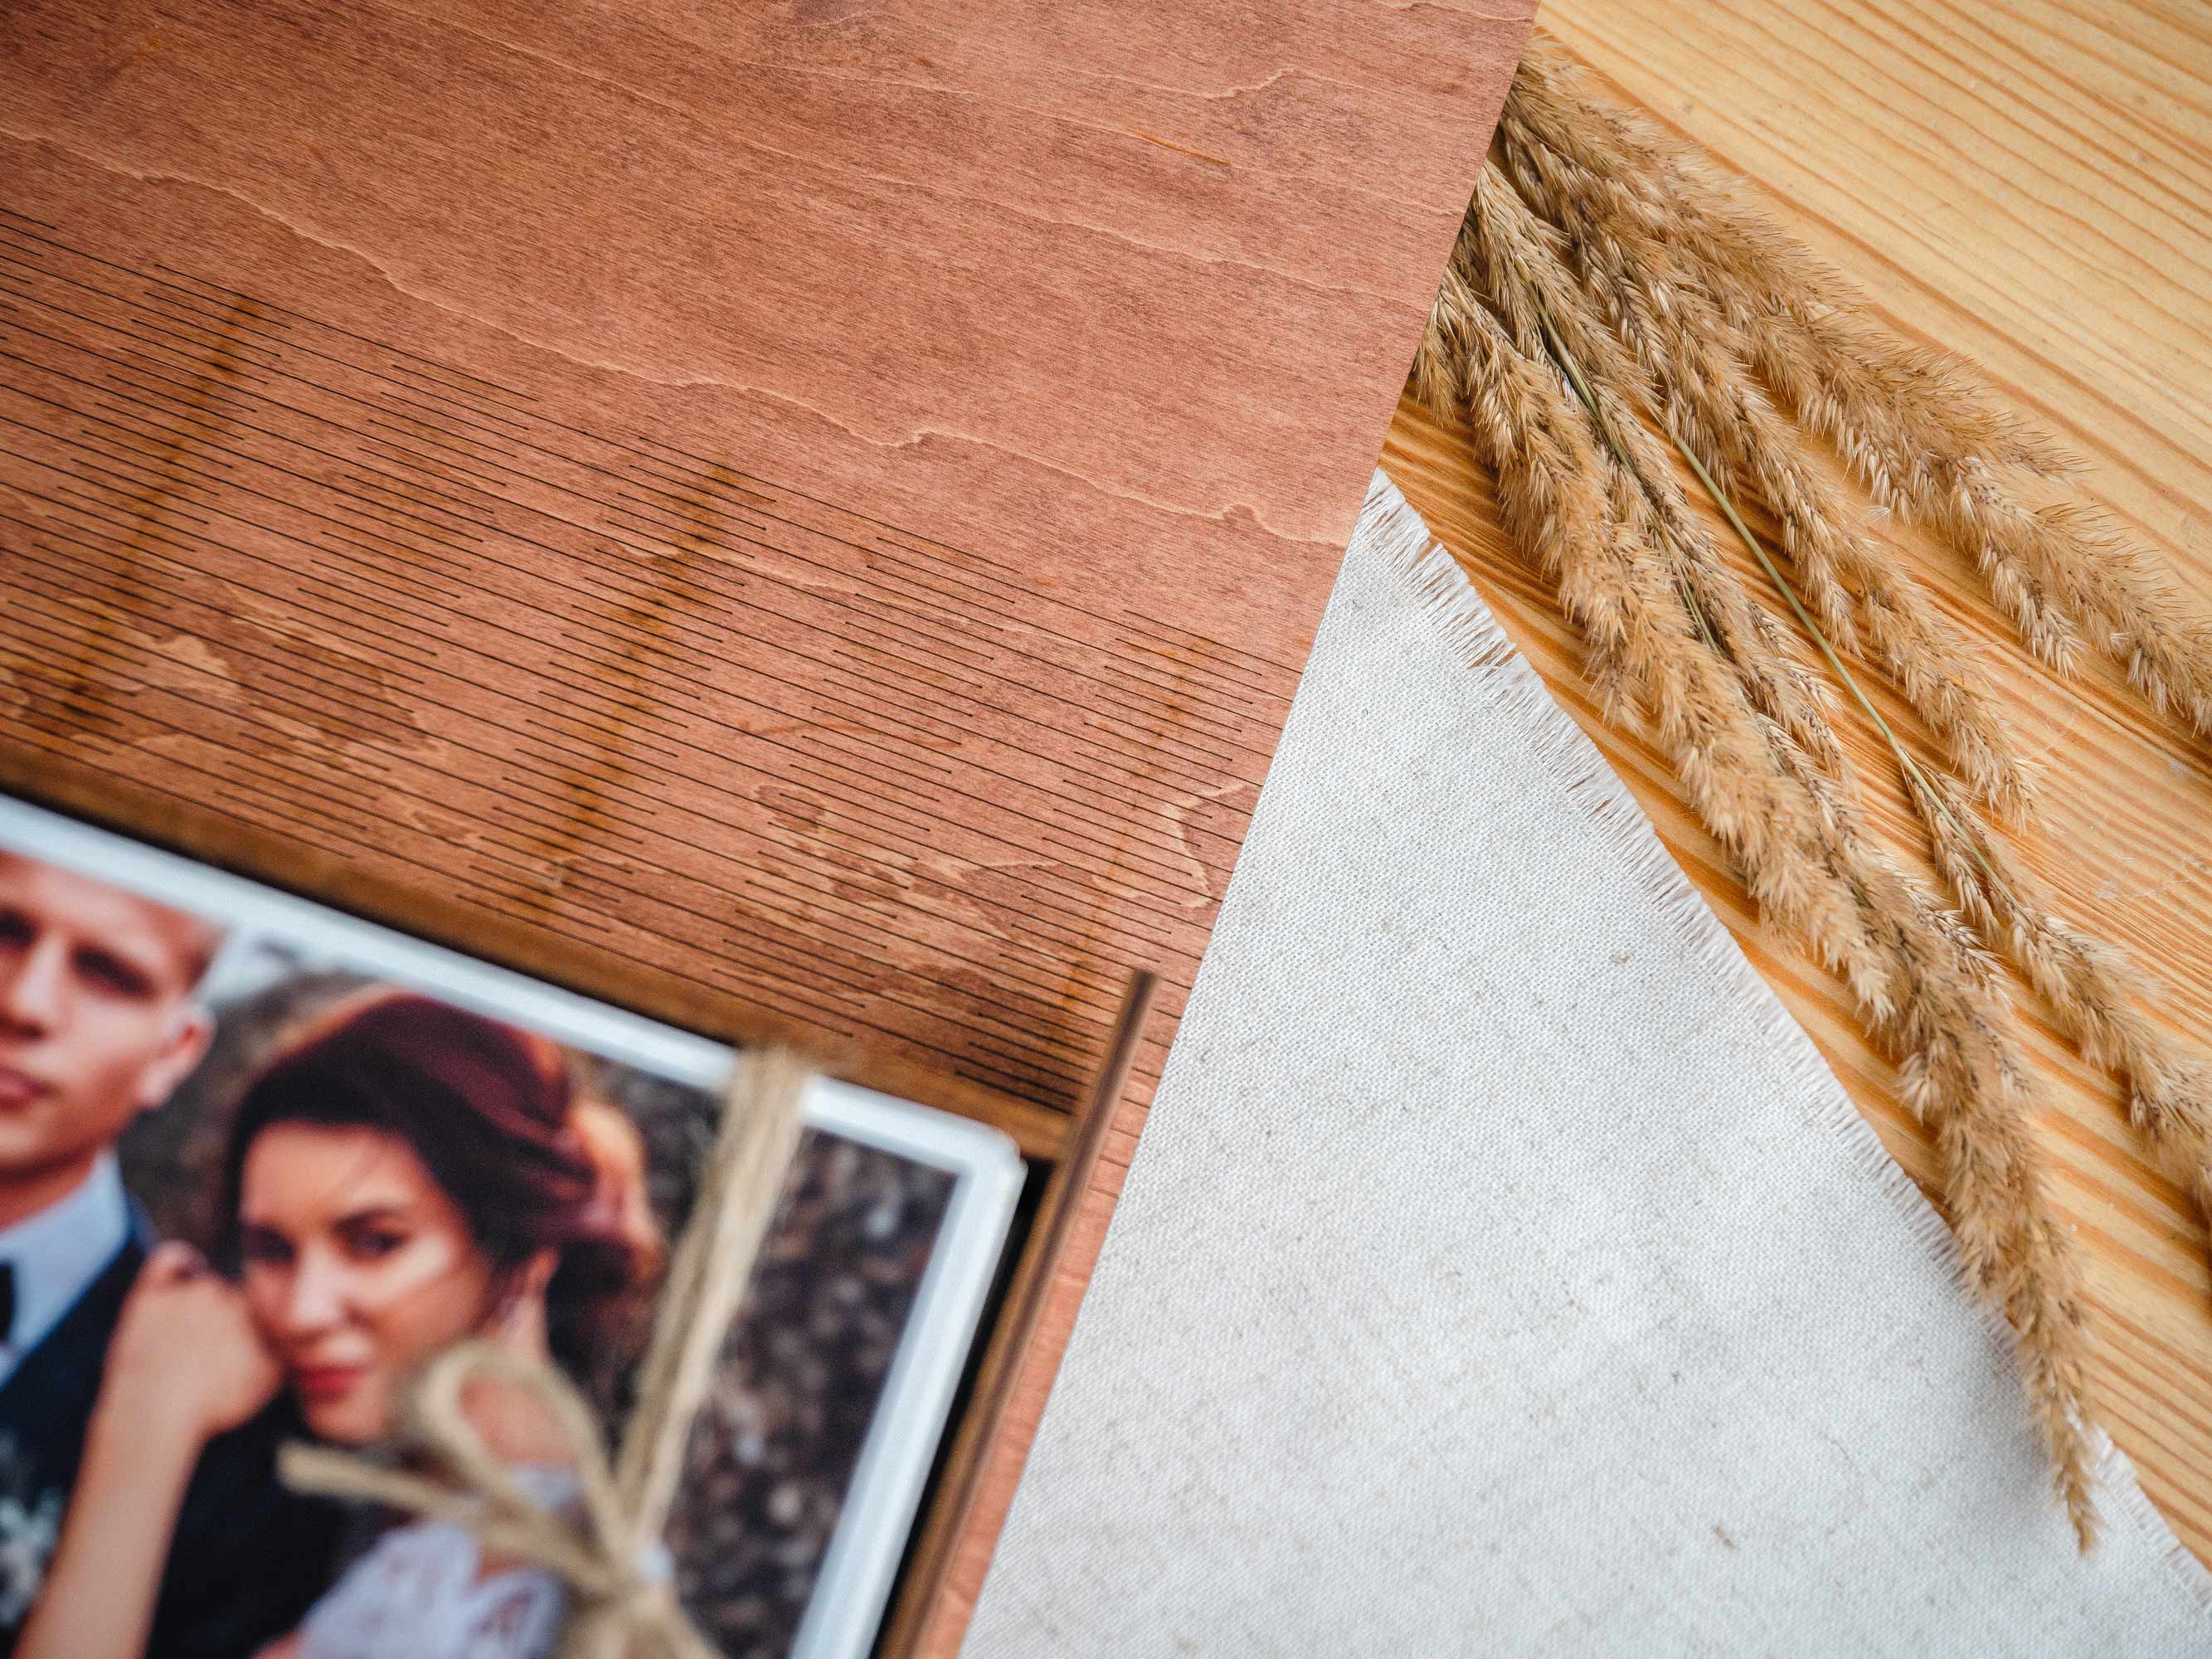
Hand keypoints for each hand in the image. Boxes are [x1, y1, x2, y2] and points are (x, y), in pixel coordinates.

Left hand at [100, 1242, 281, 1444]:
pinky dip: (177, 1261)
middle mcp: (220, 1292)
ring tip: (191, 1332)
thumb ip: (287, 1347)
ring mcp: (183, 1292)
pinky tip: (184, 1269)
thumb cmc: (215, 1402)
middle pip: (228, 1291)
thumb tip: (300, 1333)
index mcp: (251, 1310)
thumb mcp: (270, 1380)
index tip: (239, 1344)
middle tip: (213, 1345)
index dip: (249, 1324)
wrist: (155, 1415)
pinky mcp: (149, 1297)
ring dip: (201, 1297)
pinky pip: (168, 1260)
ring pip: (201, 1279)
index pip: (258, 1302)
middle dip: (224, 1313)